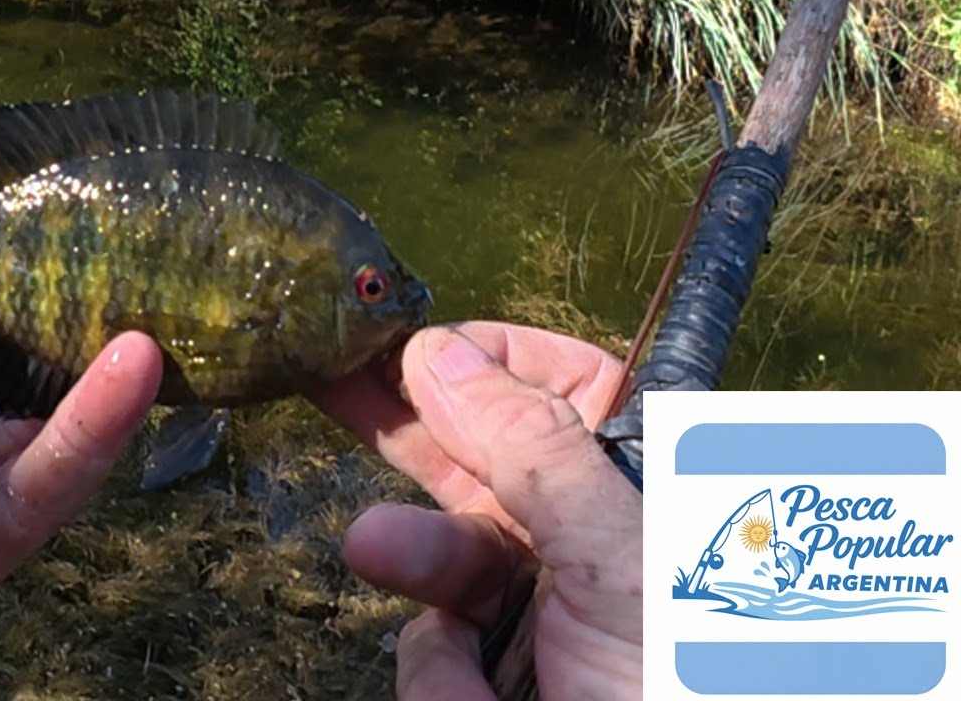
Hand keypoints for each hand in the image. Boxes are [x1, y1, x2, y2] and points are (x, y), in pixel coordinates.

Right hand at [310, 322, 641, 699]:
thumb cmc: (686, 684)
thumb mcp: (620, 555)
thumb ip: (531, 450)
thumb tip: (439, 351)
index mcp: (641, 484)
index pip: (567, 382)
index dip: (492, 357)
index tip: (417, 349)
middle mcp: (584, 531)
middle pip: (479, 451)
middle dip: (406, 426)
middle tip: (327, 376)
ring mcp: (535, 604)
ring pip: (438, 554)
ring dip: (415, 558)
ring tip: (375, 548)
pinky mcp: (493, 671)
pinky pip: (433, 651)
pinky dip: (449, 678)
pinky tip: (485, 698)